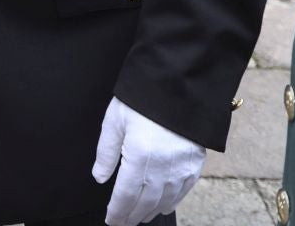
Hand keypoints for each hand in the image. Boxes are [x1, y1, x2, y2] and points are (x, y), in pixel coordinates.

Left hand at [92, 98, 204, 225]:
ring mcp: (181, 167)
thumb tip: (99, 177)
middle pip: (144, 202)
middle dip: (131, 215)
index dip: (117, 211)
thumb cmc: (142, 99)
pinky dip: (171, 202)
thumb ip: (106, 152)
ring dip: (150, 211)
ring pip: (163, 200)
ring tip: (139, 217)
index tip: (111, 220)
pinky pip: (182, 191)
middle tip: (122, 223)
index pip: (125, 195)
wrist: (179, 83)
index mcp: (139, 156)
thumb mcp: (115, 120)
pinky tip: (163, 206)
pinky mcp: (195, 163)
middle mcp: (162, 167)